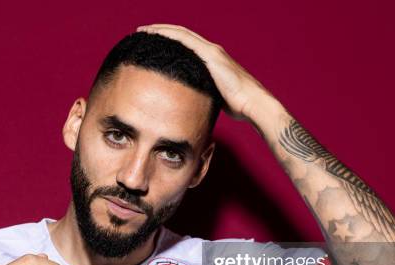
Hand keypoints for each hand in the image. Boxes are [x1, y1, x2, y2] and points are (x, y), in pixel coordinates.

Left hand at [136, 23, 273, 121]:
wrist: (252, 103)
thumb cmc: (238, 105)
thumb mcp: (214, 95)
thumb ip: (202, 91)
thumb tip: (189, 101)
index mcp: (212, 59)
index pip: (186, 44)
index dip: (168, 40)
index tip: (152, 41)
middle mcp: (211, 51)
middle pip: (181, 35)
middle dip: (161, 31)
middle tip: (142, 32)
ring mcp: (211, 51)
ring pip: (182, 34)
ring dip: (162, 30)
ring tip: (144, 30)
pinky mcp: (211, 55)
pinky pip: (186, 41)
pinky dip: (170, 35)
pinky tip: (157, 34)